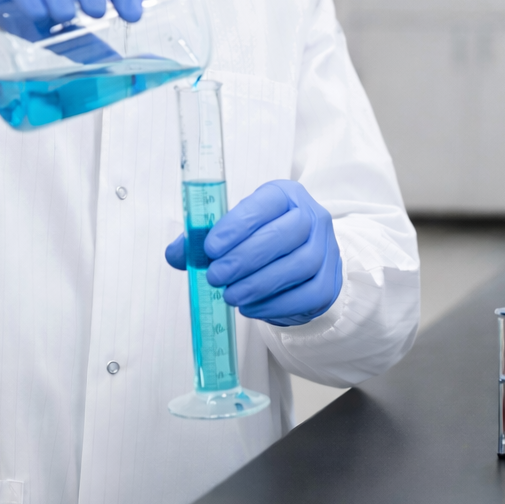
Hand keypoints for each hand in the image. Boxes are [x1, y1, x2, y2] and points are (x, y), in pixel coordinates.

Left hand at [164, 180, 342, 326]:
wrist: (300, 266)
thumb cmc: (261, 242)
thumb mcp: (233, 231)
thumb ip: (202, 240)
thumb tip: (176, 253)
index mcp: (286, 195)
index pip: (266, 203)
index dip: (237, 225)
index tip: (210, 248)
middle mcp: (312, 217)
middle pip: (286, 234)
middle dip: (246, 258)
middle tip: (216, 276)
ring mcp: (326, 250)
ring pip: (299, 265)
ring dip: (259, 283)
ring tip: (230, 295)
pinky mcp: (329, 283)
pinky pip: (306, 295)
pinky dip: (275, 304)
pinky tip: (250, 307)